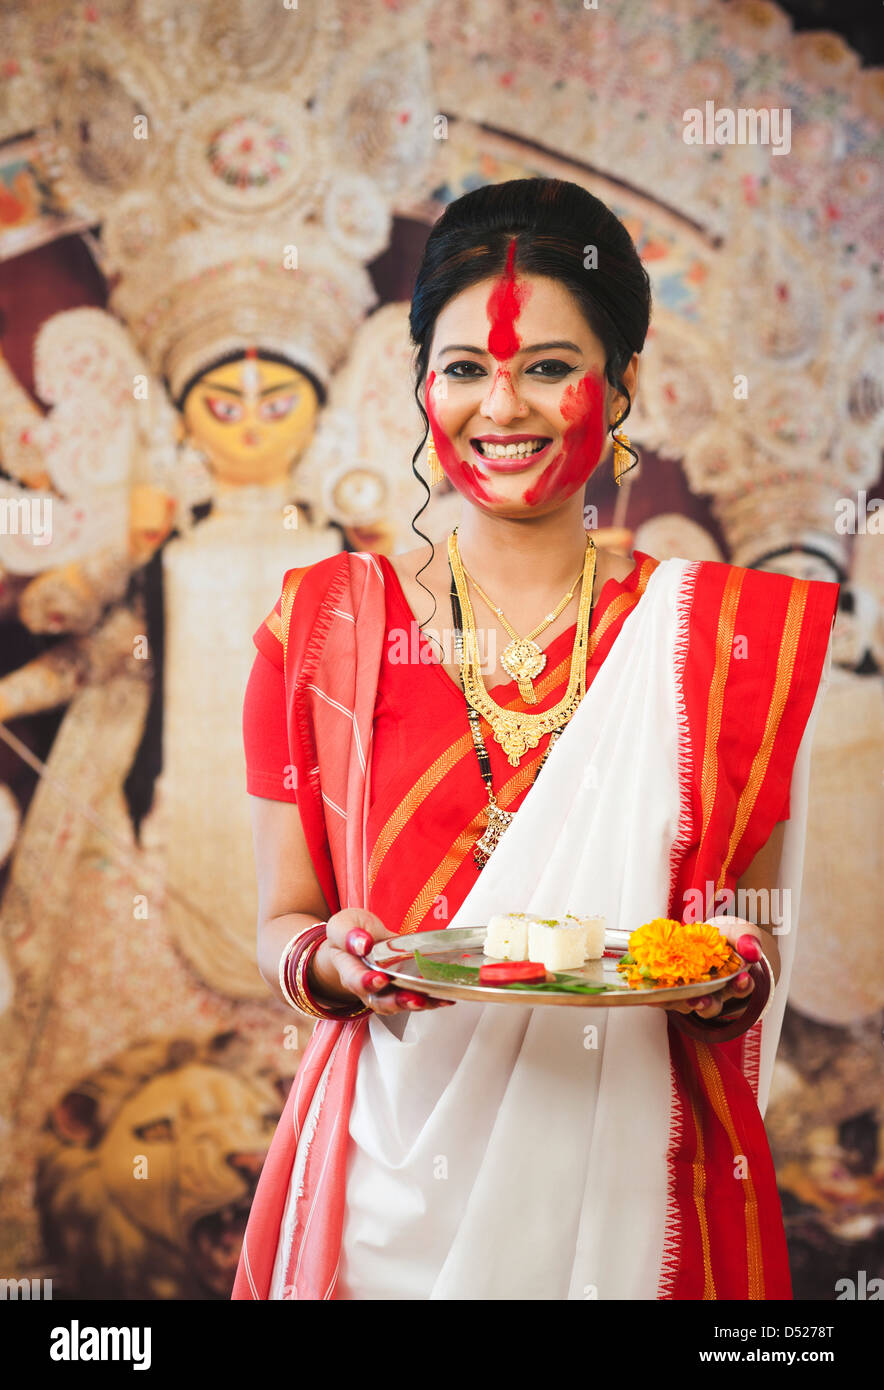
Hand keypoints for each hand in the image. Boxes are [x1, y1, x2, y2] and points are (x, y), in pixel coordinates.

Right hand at [312, 908, 454, 1016]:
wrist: (360, 939)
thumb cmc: (352, 932)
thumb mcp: (344, 925)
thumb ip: (348, 934)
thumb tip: (363, 943)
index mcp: (348, 969)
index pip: (355, 979)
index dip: (367, 982)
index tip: (380, 978)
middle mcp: (367, 985)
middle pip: (380, 1001)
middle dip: (399, 1002)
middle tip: (415, 998)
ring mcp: (386, 990)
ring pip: (399, 1004)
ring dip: (418, 1004)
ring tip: (435, 1000)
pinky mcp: (403, 987)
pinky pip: (415, 997)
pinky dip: (432, 999)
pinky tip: (445, 996)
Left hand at [651, 916, 768, 1022]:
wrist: (712, 941)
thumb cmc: (730, 940)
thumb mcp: (742, 933)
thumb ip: (747, 939)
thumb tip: (752, 950)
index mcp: (736, 981)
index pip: (742, 988)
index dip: (742, 986)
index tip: (743, 979)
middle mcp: (716, 994)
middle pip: (714, 1005)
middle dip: (709, 1004)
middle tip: (702, 1000)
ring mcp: (695, 995)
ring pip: (688, 1005)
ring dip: (680, 1004)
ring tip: (674, 999)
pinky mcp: (675, 993)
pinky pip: (666, 998)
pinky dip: (658, 998)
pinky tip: (650, 995)